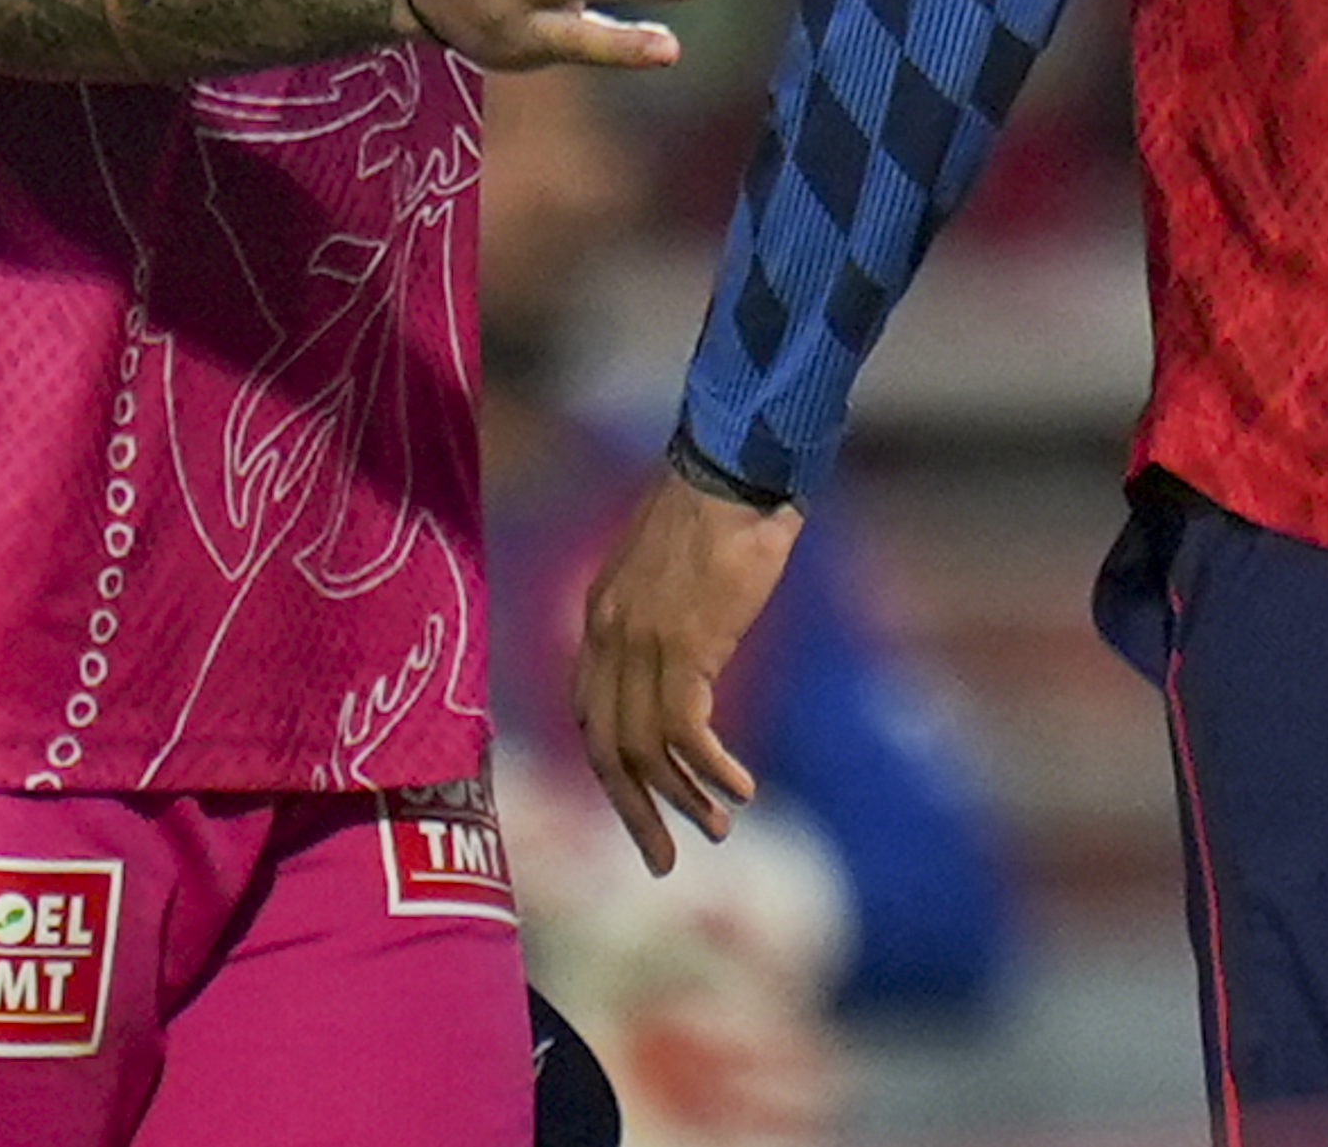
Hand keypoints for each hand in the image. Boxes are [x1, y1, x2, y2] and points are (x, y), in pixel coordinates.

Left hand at [571, 460, 804, 875]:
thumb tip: (685, 660)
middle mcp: (608, 634)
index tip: (639, 804)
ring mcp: (641, 641)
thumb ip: (660, 616)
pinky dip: (712, 768)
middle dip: (634, 810)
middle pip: (604, 747)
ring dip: (683, 799)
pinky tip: (741, 787)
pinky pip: (686, 731)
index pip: (586, 712)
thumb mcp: (668, 569)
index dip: (611, 766)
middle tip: (663, 859)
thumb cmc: (713, 509)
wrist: (732, 468)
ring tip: (719, 829)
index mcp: (600, 616)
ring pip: (646, 749)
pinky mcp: (684, 645)